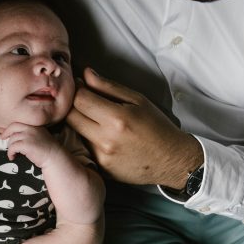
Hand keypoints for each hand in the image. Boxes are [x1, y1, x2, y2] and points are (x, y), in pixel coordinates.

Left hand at [2, 122, 63, 167]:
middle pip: (13, 127)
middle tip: (2, 139)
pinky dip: (10, 153)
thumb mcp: (40, 136)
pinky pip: (13, 147)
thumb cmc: (47, 150)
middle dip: (6, 133)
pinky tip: (13, 157)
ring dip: (10, 147)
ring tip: (13, 153)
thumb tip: (17, 136)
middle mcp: (31, 129)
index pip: (18, 123)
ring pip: (12, 139)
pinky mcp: (26, 145)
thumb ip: (31, 133)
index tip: (6, 134)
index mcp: (34, 126)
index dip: (10, 129)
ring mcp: (29, 136)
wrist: (55, 157)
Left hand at [67, 68, 202, 188]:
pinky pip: (84, 148)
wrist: (172, 161)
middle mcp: (106, 140)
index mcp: (117, 119)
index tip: (83, 87)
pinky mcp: (100, 168)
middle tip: (85, 101)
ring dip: (80, 123)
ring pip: (75, 133)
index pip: (80, 99)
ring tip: (97, 119)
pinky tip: (104, 137)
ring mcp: (101, 157)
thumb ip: (108, 87)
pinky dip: (88, 139)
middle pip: (70, 117)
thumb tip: (85, 74)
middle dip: (74, 106)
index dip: (78, 90)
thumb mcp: (138, 100)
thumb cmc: (157, 126)